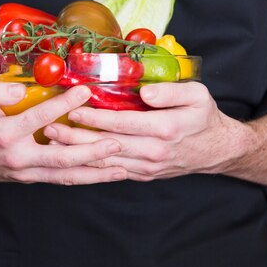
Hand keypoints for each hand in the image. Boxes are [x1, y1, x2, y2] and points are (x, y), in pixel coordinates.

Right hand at [0, 83, 126, 187]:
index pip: (40, 119)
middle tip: (117, 142)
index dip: (64, 105)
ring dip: (95, 173)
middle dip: (92, 151)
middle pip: (61, 158)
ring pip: (66, 175)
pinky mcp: (33, 178)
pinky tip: (105, 174)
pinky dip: (85, 177)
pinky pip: (62, 178)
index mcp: (5, 135)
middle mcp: (19, 158)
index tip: (86, 91)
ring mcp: (27, 172)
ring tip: (122, 168)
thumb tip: (23, 89)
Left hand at [43, 82, 250, 181]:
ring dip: (77, 153)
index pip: (121, 123)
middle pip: (106, 144)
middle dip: (75, 137)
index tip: (73, 109)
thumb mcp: (197, 95)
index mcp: (164, 129)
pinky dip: (91, 165)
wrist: (216, 150)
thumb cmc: (204, 117)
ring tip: (53, 143)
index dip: (94, 117)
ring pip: (105, 161)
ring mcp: (147, 166)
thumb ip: (171, 91)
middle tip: (49, 128)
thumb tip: (146, 92)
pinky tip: (73, 158)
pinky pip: (113, 170)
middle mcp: (153, 151)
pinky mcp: (143, 174)